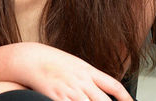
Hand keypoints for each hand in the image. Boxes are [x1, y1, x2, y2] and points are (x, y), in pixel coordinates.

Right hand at [12, 43, 131, 100]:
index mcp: (88, 71)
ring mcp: (71, 90)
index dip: (126, 97)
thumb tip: (98, 86)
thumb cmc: (51, 61)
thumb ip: (87, 76)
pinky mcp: (58, 97)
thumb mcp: (74, 64)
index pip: (113, 85)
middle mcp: (82, 81)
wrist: (30, 58)